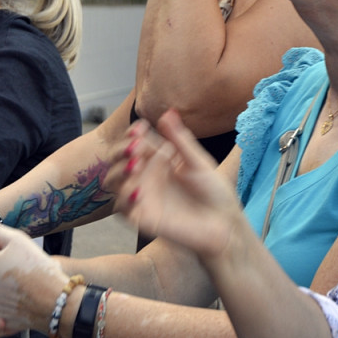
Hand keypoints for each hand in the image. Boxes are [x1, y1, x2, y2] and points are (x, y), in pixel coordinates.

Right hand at [112, 109, 240, 262]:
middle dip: (121, 149)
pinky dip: (125, 196)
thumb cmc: (215, 193)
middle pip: (118, 158)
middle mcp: (147, 176)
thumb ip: (180, 139)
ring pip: (113, 179)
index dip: (133, 133)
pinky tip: (140, 190)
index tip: (139, 128)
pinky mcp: (141, 217)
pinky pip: (121, 206)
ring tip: (136, 165)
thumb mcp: (198, 162)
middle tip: (135, 147)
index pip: (136, 141)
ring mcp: (142, 196)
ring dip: (119, 170)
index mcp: (159, 159)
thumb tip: (167, 111)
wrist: (224, 226)